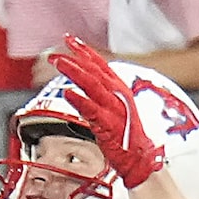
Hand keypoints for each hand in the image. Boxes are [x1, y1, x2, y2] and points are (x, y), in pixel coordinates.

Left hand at [49, 34, 167, 187]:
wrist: (142, 159)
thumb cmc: (126, 136)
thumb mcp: (113, 109)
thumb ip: (99, 96)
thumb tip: (81, 87)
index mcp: (118, 90)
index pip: (100, 65)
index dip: (84, 50)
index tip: (69, 40)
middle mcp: (117, 95)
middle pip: (95, 71)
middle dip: (74, 59)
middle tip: (56, 52)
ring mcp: (114, 109)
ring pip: (93, 86)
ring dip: (75, 73)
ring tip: (60, 64)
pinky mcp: (109, 125)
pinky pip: (92, 111)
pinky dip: (80, 101)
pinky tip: (68, 93)